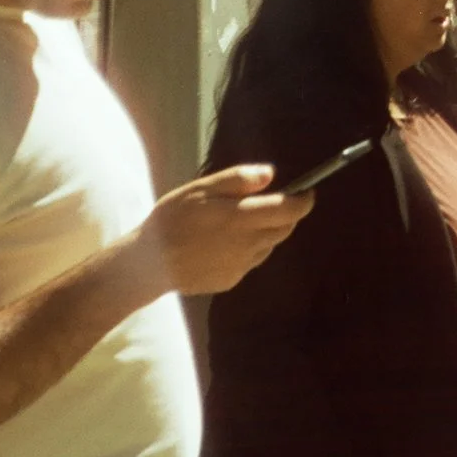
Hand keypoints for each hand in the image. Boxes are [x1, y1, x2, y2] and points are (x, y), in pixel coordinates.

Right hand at [141, 164, 312, 295]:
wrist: (148, 264)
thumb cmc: (172, 219)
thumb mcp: (200, 190)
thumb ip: (237, 181)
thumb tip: (271, 175)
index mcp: (242, 219)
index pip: (290, 210)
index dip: (304, 200)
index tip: (307, 192)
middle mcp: (248, 245)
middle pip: (284, 230)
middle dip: (287, 215)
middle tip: (272, 203)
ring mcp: (241, 266)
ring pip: (269, 246)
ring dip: (266, 232)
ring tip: (240, 222)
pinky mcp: (232, 280)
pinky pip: (251, 261)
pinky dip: (249, 249)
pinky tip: (224, 243)